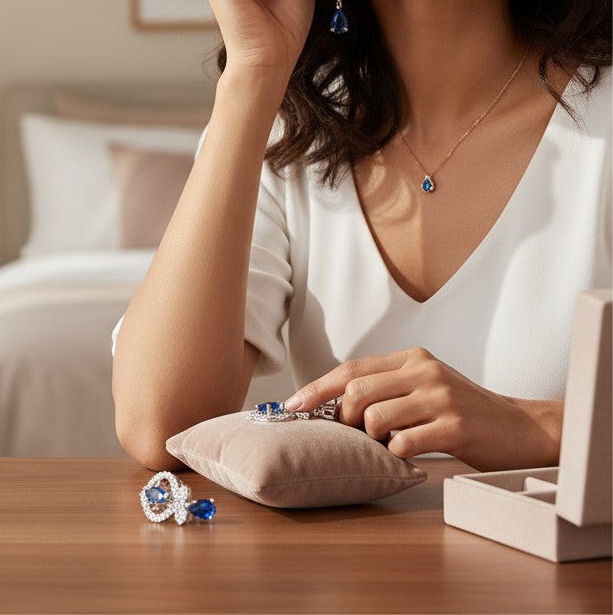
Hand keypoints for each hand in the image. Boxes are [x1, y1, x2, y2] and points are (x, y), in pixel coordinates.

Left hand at [285, 347, 563, 471]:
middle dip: (342, 418)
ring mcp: (439, 398)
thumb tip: (334, 403)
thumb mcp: (426, 385)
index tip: (292, 406)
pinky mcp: (455, 427)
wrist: (522, 427)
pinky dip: (396, 453)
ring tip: (386, 444)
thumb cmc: (465, 410)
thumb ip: (388, 387)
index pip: (351, 370)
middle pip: (355, 392)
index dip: (317, 389)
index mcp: (412, 358)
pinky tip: (407, 455)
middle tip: (349, 434)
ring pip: (374, 418)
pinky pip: (404, 443)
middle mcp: (423, 372)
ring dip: (370, 438)